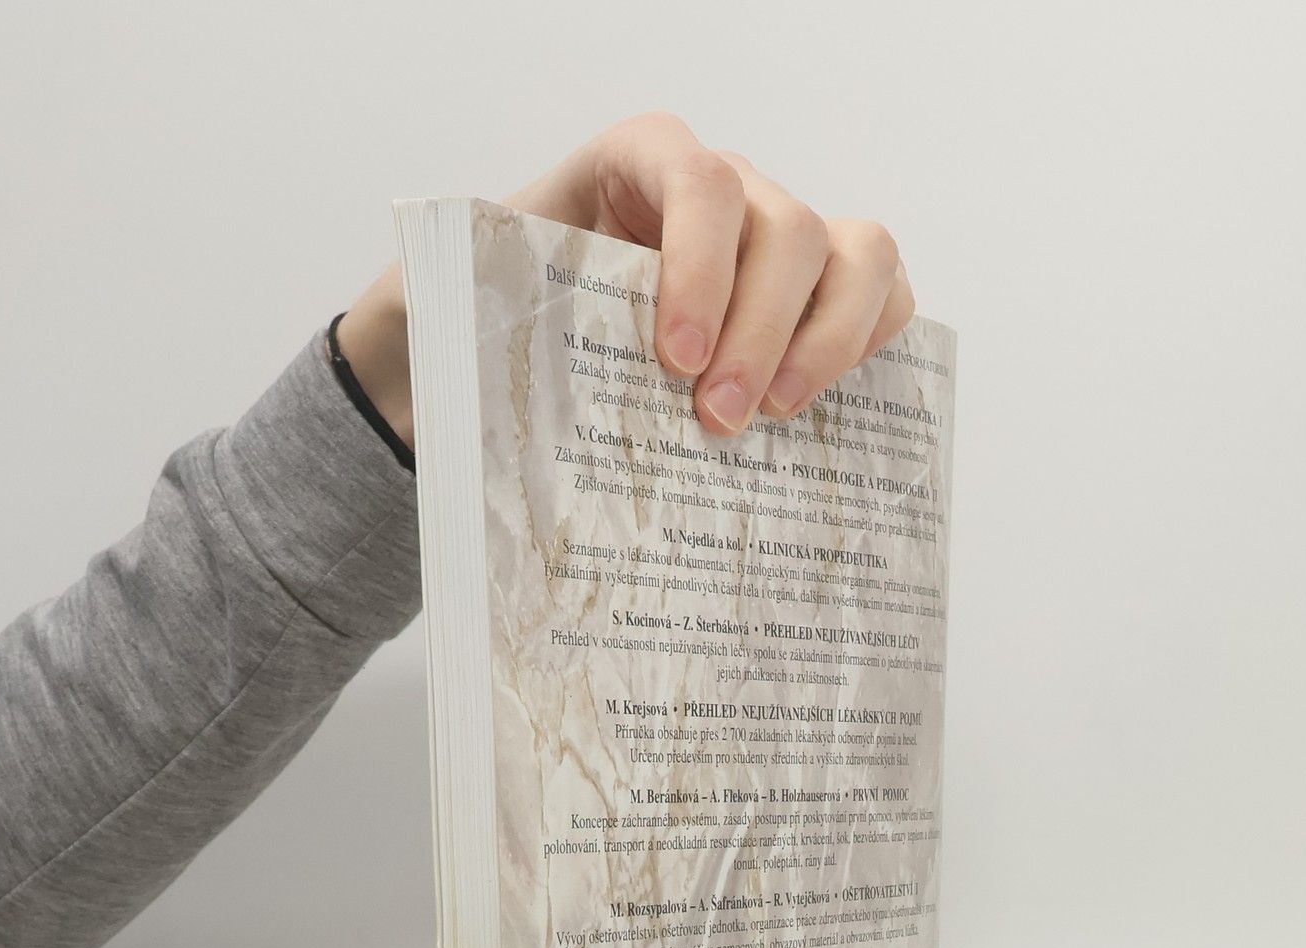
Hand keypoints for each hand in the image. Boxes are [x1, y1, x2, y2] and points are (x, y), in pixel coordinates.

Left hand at [336, 111, 915, 445]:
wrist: (521, 357)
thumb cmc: (493, 324)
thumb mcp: (458, 300)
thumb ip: (454, 301)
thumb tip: (425, 342)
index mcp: (636, 163)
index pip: (698, 181)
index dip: (703, 266)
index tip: (676, 361)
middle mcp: (722, 190)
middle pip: (786, 226)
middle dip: (761, 329)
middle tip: (718, 424)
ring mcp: (777, 243)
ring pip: (853, 252)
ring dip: (829, 340)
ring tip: (777, 419)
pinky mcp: (814, 300)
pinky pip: (880, 293)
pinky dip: (871, 343)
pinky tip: (819, 409)